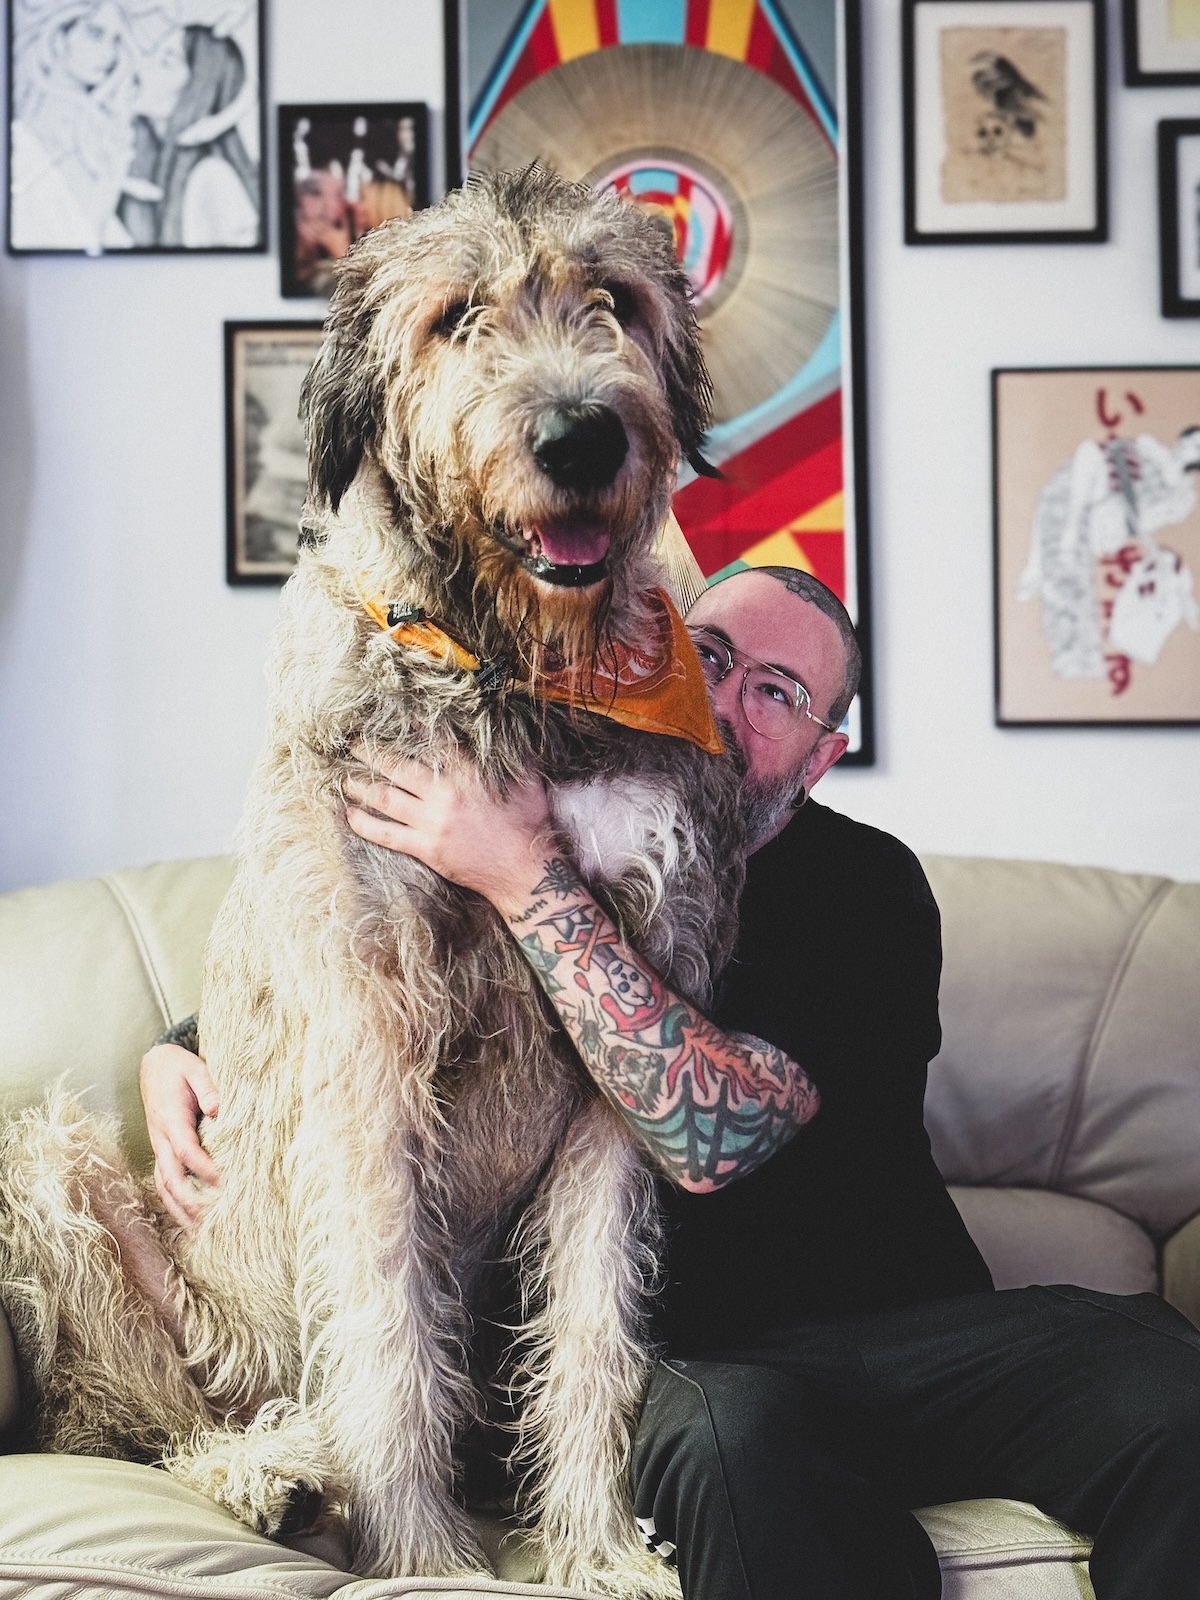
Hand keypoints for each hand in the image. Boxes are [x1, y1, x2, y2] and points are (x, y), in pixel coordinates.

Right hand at [139, 1043, 221, 1228]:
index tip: (222, 1181)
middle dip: (189, 1199)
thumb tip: (217, 1109)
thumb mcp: (195, 1068)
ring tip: (200, 1229)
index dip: (202, 1167)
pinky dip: (173, 1201)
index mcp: (170, 1118)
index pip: (185, 1149)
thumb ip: (207, 1086)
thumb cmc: (178, 1067)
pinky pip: (163, 1180)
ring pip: (163, 1184)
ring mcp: (158, 1146)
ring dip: (179, 1208)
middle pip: (170, 1176)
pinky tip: (188, 1217)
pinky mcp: (161, 1150)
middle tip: (211, 1218)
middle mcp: (160, 1137)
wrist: (154, 1064)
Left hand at [344, 746, 552, 914]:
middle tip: (352, 743)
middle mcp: (444, 793)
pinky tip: (350, 815)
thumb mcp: (524, 779)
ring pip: (385, 797)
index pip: (431, 741)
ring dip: (360, 785)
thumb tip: (498, 736)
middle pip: (396, 765)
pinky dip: (365, 824)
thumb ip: (506, 757)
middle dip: (371, 752)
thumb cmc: (529, 823)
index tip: (390, 718)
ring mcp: (432, 822)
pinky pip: (387, 834)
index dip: (408, 727)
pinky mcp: (426, 848)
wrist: (524, 868)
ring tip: (344, 777)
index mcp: (467, 772)